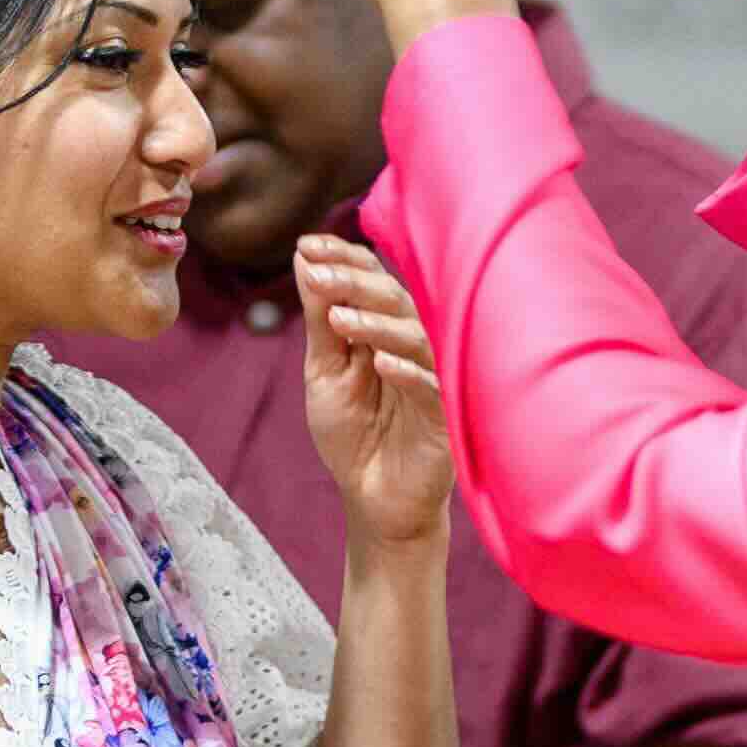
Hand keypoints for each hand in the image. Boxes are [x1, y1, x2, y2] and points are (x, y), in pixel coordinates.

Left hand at [296, 234, 454, 544]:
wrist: (376, 501)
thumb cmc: (354, 435)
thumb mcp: (324, 372)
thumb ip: (320, 320)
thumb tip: (303, 258)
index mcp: (384, 329)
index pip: (370, 279)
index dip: (342, 258)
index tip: (306, 245)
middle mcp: (411, 345)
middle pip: (394, 298)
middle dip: (354, 282)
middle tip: (317, 273)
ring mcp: (431, 378)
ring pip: (414, 337)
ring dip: (377, 323)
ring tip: (339, 319)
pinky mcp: (444, 417)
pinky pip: (431, 387)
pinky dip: (407, 372)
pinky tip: (380, 363)